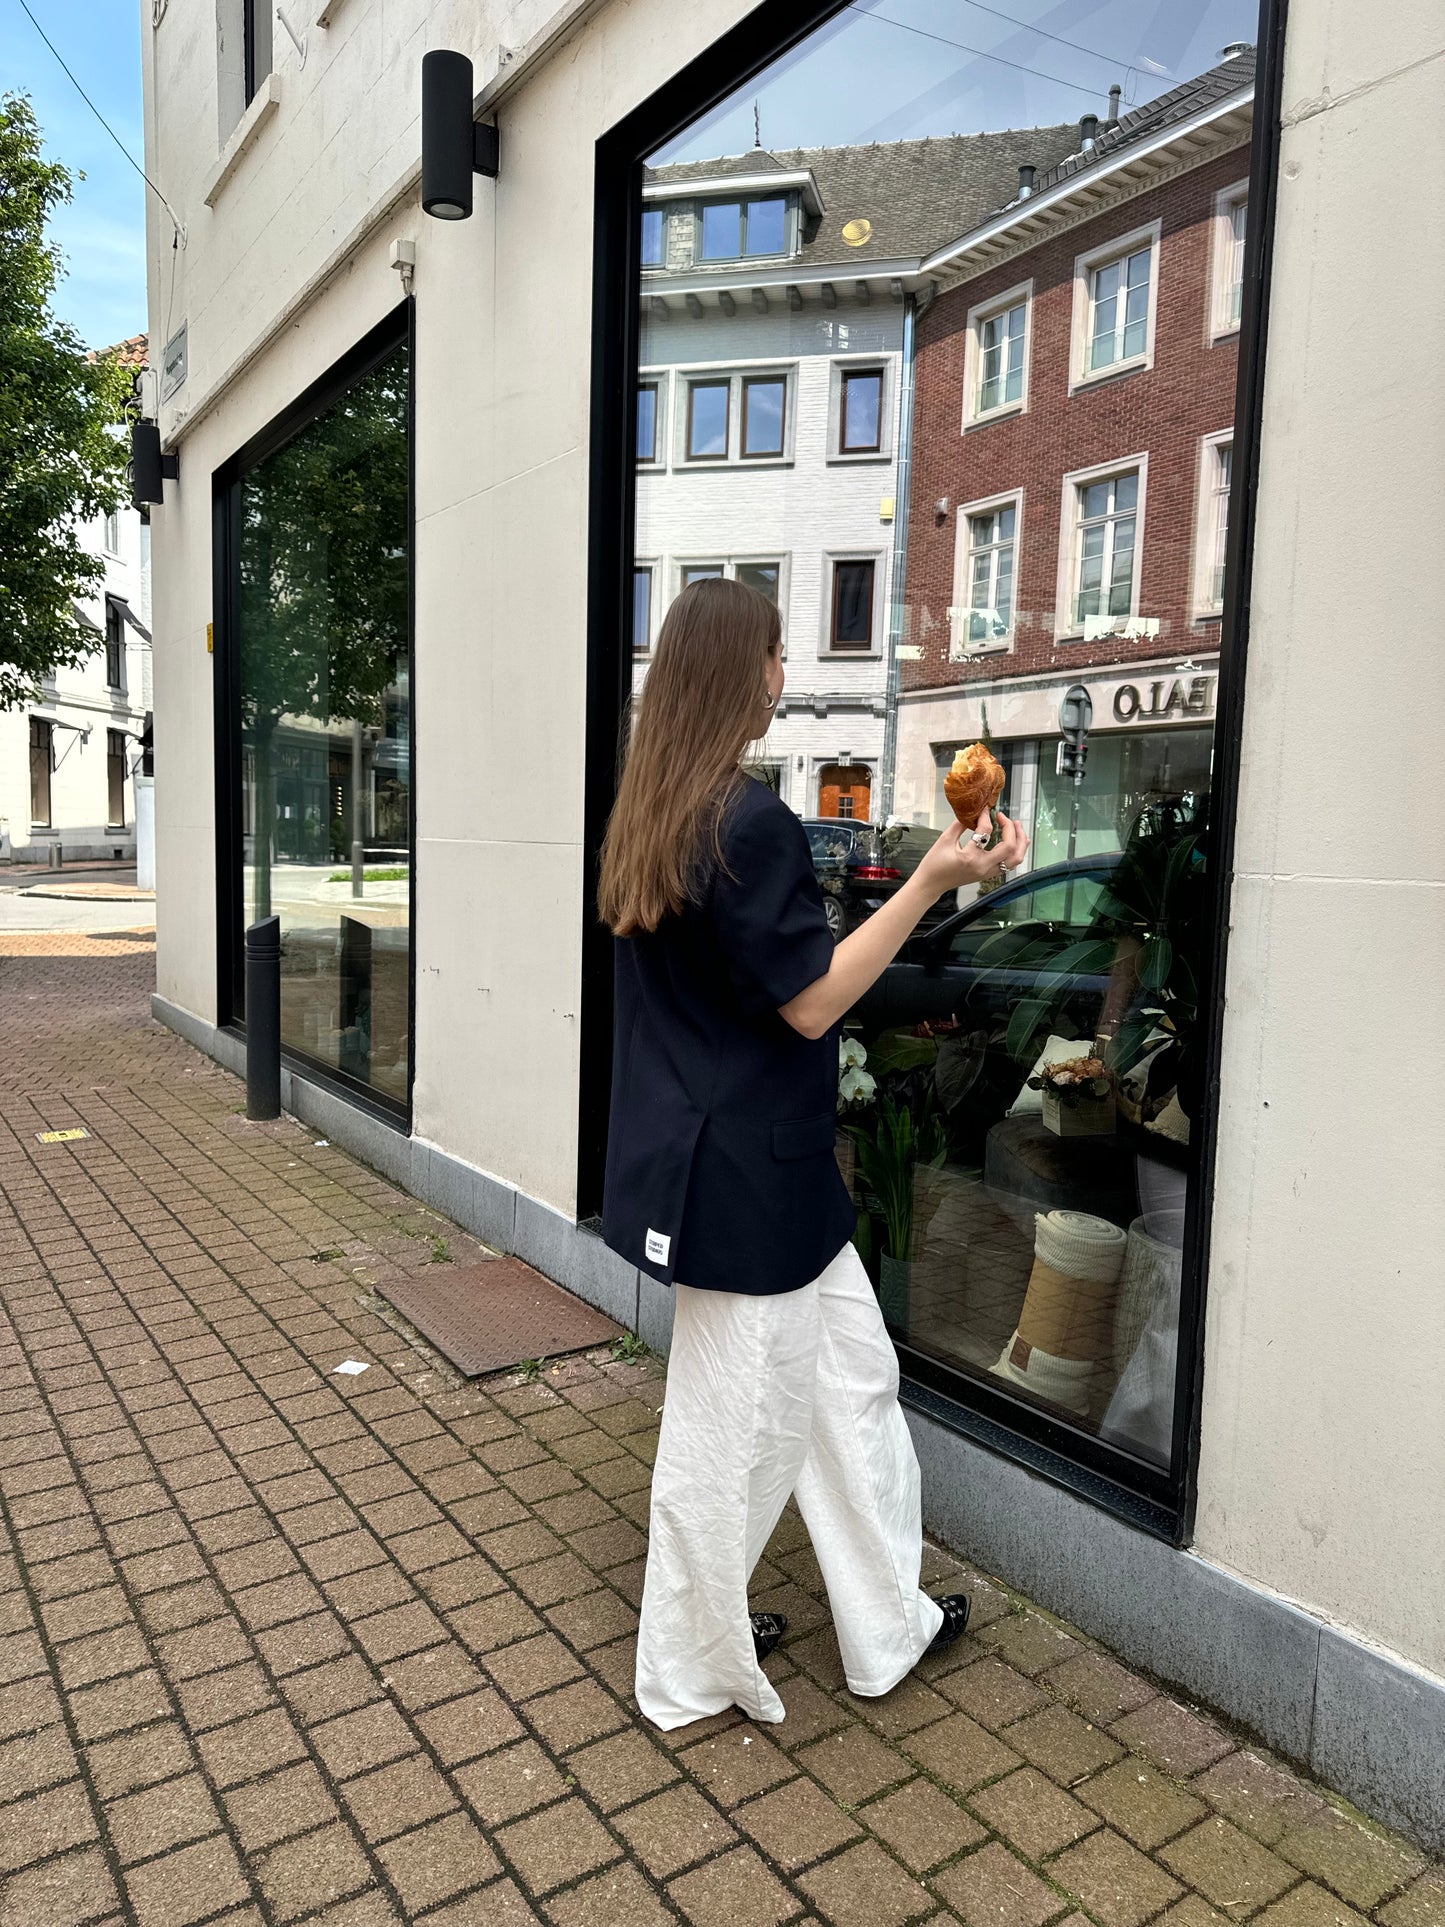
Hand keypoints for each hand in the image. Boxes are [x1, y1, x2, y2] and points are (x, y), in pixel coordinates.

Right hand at [915, 809, 1029, 894]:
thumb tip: (974, 813)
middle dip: (1011, 828)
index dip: (986, 817)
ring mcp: (988, 873)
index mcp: (970, 857)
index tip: (985, 809)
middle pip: (1010, 847)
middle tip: (1003, 817)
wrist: (931, 884)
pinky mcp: (988, 875)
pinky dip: (1017, 852)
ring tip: (1018, 827)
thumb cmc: (934, 864)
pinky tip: (1019, 842)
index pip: (986, 832)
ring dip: (1020, 841)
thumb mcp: (945, 839)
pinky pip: (1010, 864)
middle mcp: (983, 867)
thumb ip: (961, 824)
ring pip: (1016, 858)